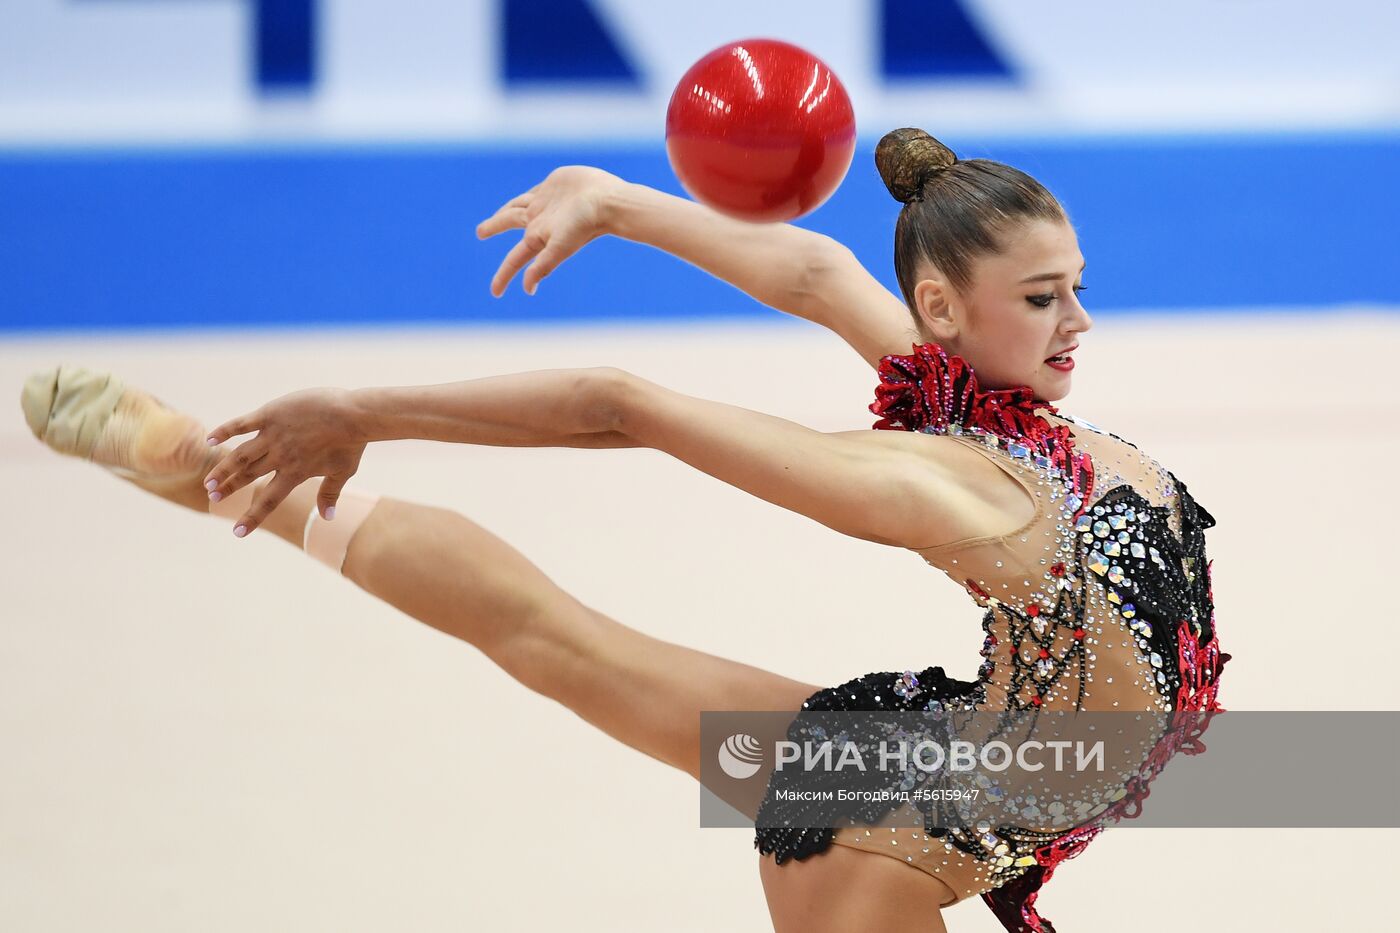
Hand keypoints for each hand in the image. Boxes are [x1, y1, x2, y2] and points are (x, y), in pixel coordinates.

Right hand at [202, 387, 366, 537]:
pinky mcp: (271, 414)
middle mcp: (280, 457)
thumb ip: (329, 494)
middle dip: (230, 487)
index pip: (269, 501)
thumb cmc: (352, 443)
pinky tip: (209, 440)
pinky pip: (242, 424)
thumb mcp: (344, 472)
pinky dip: (224, 432)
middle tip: (213, 496)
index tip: (238, 533)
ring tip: (209, 480)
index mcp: (296, 473)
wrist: (354, 415)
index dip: (253, 517)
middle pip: (249, 475)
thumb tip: (328, 518)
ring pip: (240, 454)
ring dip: (223, 468)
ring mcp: (273, 435)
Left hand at [476, 165, 626, 295]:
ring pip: (518, 205)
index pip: (514, 260)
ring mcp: (545, 203)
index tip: (495, 293)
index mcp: (537, 238)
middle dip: (494, 228)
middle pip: (508, 223)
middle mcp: (539, 221)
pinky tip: (526, 197)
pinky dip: (527, 196)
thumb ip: (543, 266)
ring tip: (498, 213)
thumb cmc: (584, 225)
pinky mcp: (553, 186)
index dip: (503, 276)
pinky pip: (534, 191)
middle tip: (480, 233)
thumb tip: (527, 288)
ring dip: (506, 210)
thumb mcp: (561, 248)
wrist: (607, 200)